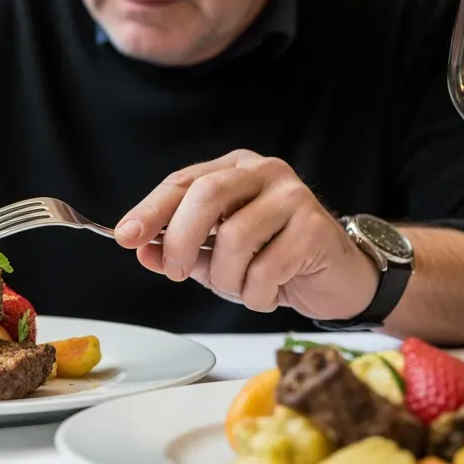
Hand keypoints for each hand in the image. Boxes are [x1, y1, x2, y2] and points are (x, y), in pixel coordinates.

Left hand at [114, 150, 380, 319]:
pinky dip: (257, 294)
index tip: (126, 236)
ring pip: (234, 238)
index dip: (151, 210)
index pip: (183, 181)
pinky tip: (268, 293)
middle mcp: (264, 172)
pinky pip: (266, 269)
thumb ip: (179, 250)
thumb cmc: (273, 261)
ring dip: (226, 279)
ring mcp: (293, 196)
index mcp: (234, 169)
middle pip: (206, 195)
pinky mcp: (315, 228)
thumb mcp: (215, 257)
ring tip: (241, 288)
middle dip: (182, 241)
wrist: (337, 278)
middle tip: (178, 272)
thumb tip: (143, 249)